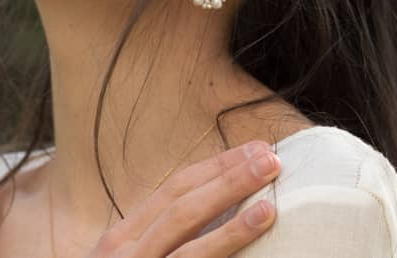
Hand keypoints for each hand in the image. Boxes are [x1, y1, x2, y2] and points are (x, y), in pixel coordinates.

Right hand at [83, 140, 281, 257]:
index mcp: (124, 235)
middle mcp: (126, 254)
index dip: (217, 165)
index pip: (175, 187)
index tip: (255, 149)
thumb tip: (220, 202)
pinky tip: (251, 257)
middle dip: (229, 182)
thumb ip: (162, 233)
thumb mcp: (130, 255)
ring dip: (232, 229)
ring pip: (188, 251)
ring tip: (269, 208)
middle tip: (271, 161)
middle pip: (184, 209)